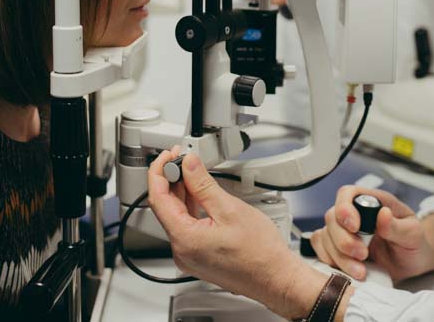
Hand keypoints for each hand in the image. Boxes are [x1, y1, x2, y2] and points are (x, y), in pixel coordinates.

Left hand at [147, 150, 329, 318]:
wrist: (276, 278)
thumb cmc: (260, 252)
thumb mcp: (230, 209)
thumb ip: (203, 185)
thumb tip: (188, 165)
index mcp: (184, 239)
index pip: (157, 199)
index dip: (159, 172)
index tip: (168, 156)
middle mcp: (182, 251)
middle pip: (166, 207)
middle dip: (172, 180)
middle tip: (182, 158)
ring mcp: (189, 256)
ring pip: (177, 216)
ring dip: (182, 193)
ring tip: (192, 172)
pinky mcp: (199, 257)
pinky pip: (187, 227)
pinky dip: (191, 208)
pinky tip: (200, 194)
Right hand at [309, 185, 433, 282]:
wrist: (413, 263)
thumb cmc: (414, 243)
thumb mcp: (413, 234)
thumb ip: (397, 226)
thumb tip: (383, 214)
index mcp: (373, 202)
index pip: (347, 194)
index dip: (344, 208)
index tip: (355, 227)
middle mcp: (355, 214)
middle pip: (332, 217)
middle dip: (344, 240)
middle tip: (363, 255)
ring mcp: (344, 231)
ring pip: (325, 236)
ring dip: (339, 256)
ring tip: (360, 271)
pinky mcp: (339, 249)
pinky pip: (321, 249)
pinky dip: (330, 260)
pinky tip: (347, 270)